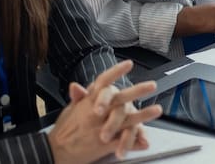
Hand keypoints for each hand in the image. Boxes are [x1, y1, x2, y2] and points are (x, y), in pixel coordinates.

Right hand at [47, 60, 162, 163]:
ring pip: (125, 120)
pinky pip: (122, 141)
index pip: (103, 82)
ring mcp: (101, 128)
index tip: (129, 63)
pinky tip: (146, 140)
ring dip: (143, 115)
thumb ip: (78, 98)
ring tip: (158, 109)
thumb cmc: (64, 129)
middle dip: (137, 91)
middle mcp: (96, 113)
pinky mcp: (103, 145)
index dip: (115, 72)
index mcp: (88, 102)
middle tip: (152, 85)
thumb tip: (76, 85)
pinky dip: (134, 141)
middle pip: (119, 99)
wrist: (56, 151)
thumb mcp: (69, 110)